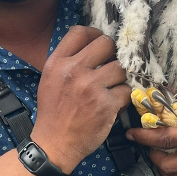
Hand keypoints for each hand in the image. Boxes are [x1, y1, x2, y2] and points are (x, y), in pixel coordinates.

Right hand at [30, 25, 130, 173]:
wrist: (54, 144)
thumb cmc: (53, 112)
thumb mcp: (50, 81)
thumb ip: (67, 62)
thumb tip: (91, 45)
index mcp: (57, 63)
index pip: (80, 32)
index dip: (95, 34)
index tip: (99, 45)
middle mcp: (73, 71)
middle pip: (106, 44)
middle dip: (112, 54)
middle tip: (110, 66)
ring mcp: (91, 87)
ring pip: (120, 67)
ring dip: (119, 78)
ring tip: (111, 88)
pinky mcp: (106, 104)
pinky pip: (126, 90)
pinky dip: (123, 97)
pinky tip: (113, 103)